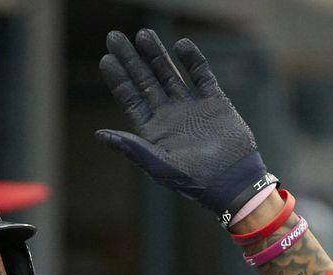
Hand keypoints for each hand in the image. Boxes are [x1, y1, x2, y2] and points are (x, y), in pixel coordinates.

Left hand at [96, 29, 273, 222]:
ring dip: (157, 55)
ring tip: (143, 34)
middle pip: (145, 81)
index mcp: (153, 131)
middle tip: (115, 37)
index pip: (130, 99)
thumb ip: (131, 147)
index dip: (118, 79)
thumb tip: (100, 135)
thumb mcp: (158, 166)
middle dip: (131, 60)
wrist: (232, 182)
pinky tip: (181, 45)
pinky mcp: (215, 102)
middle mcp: (169, 116)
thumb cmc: (193, 181)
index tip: (106, 59)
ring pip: (170, 73)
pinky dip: (192, 60)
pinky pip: (201, 75)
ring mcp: (191, 107)